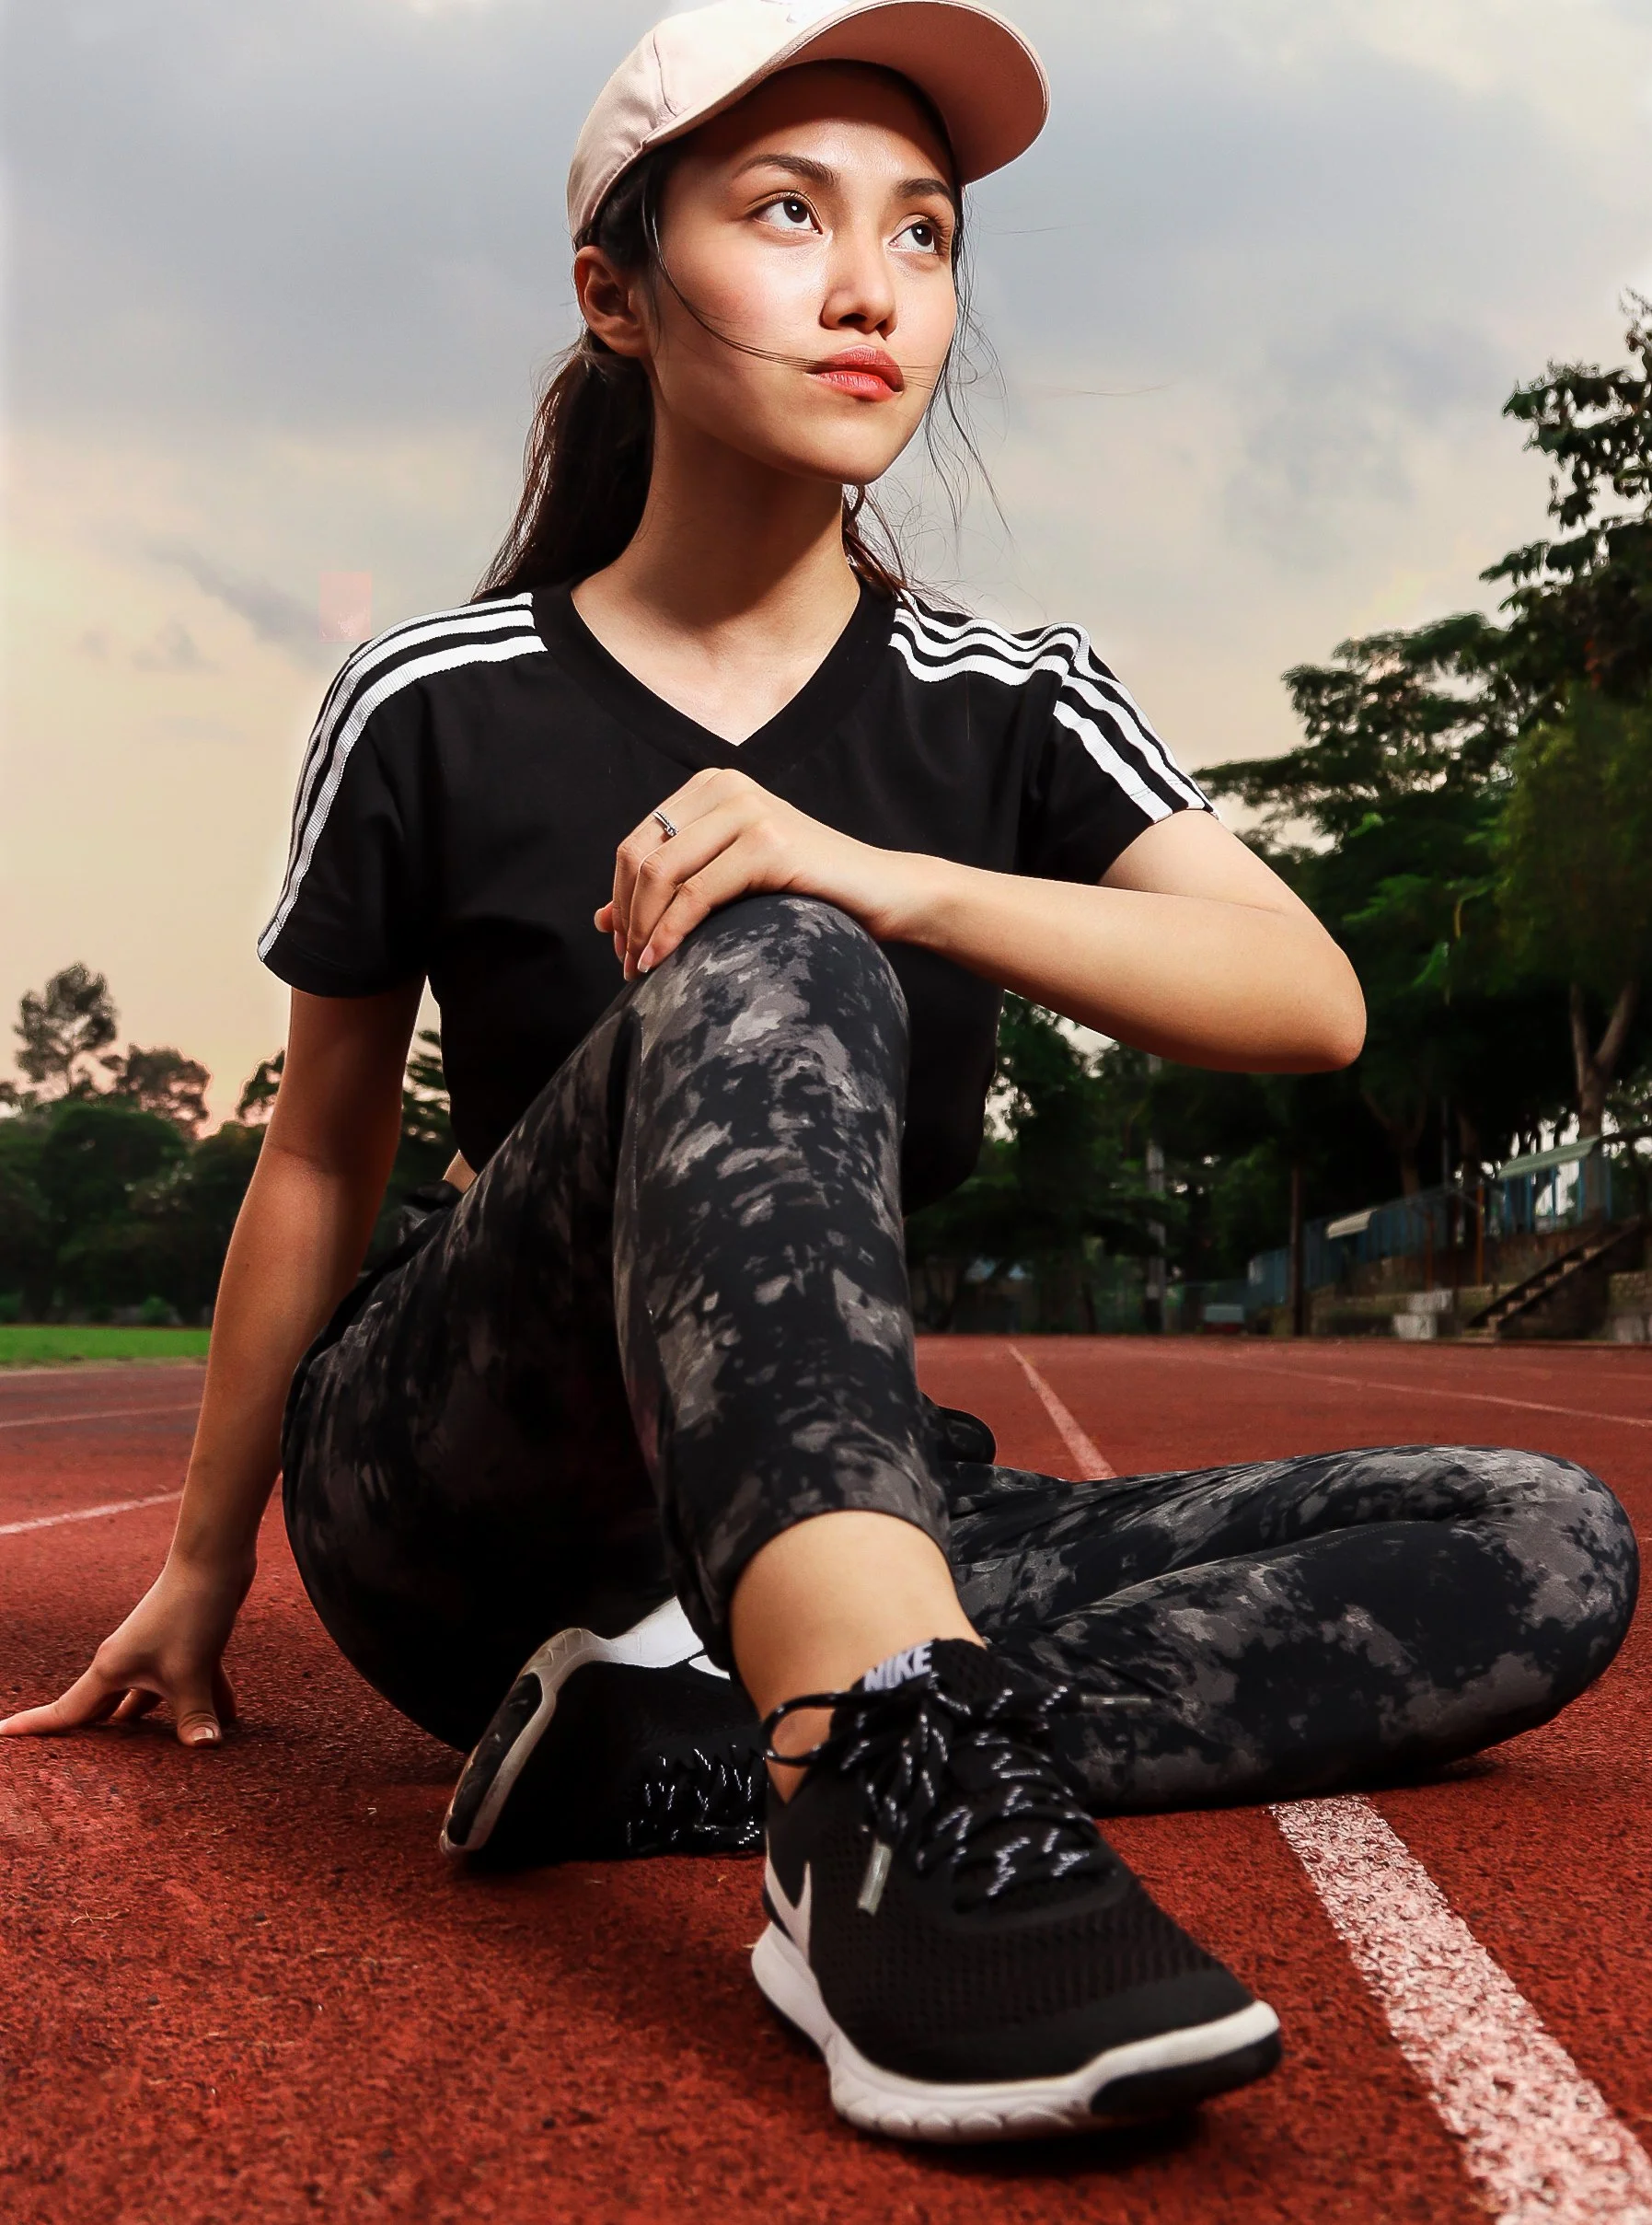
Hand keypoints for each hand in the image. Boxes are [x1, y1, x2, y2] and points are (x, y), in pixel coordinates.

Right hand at [0, 1552, 251, 1748]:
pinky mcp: (187, 1645)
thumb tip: (206, 1750)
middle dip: (101, 1740)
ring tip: (164, 1759)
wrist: (215, 1558)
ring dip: (161, 1725)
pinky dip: (205, 1699)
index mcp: (111, 1670)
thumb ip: (195, 1716)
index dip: (34, 1726)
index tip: (1, 1735)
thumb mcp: (190, 1671)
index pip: (67, 1711)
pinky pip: (190, 1681)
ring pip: (152, 1699)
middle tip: (85, 1770)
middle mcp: (127, 1662)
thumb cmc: (188, 1610)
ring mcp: (157, 1653)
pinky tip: (229, 1720)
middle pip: (106, 1710)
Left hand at [596, 767, 933, 978]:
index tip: (621, 944)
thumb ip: (671, 889)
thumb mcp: (728, 882)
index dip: (620, 898)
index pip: (636, 843)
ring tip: (640, 969)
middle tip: (627, 962)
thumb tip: (601, 918)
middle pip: (640, 855)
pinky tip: (659, 961)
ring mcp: (747, 810)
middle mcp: (725, 787)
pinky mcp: (766, 842)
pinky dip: (669, 933)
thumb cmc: (806, 892)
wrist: (879, 893)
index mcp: (711, 786)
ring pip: (660, 873)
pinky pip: (695, 895)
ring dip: (641, 928)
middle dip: (626, 915)